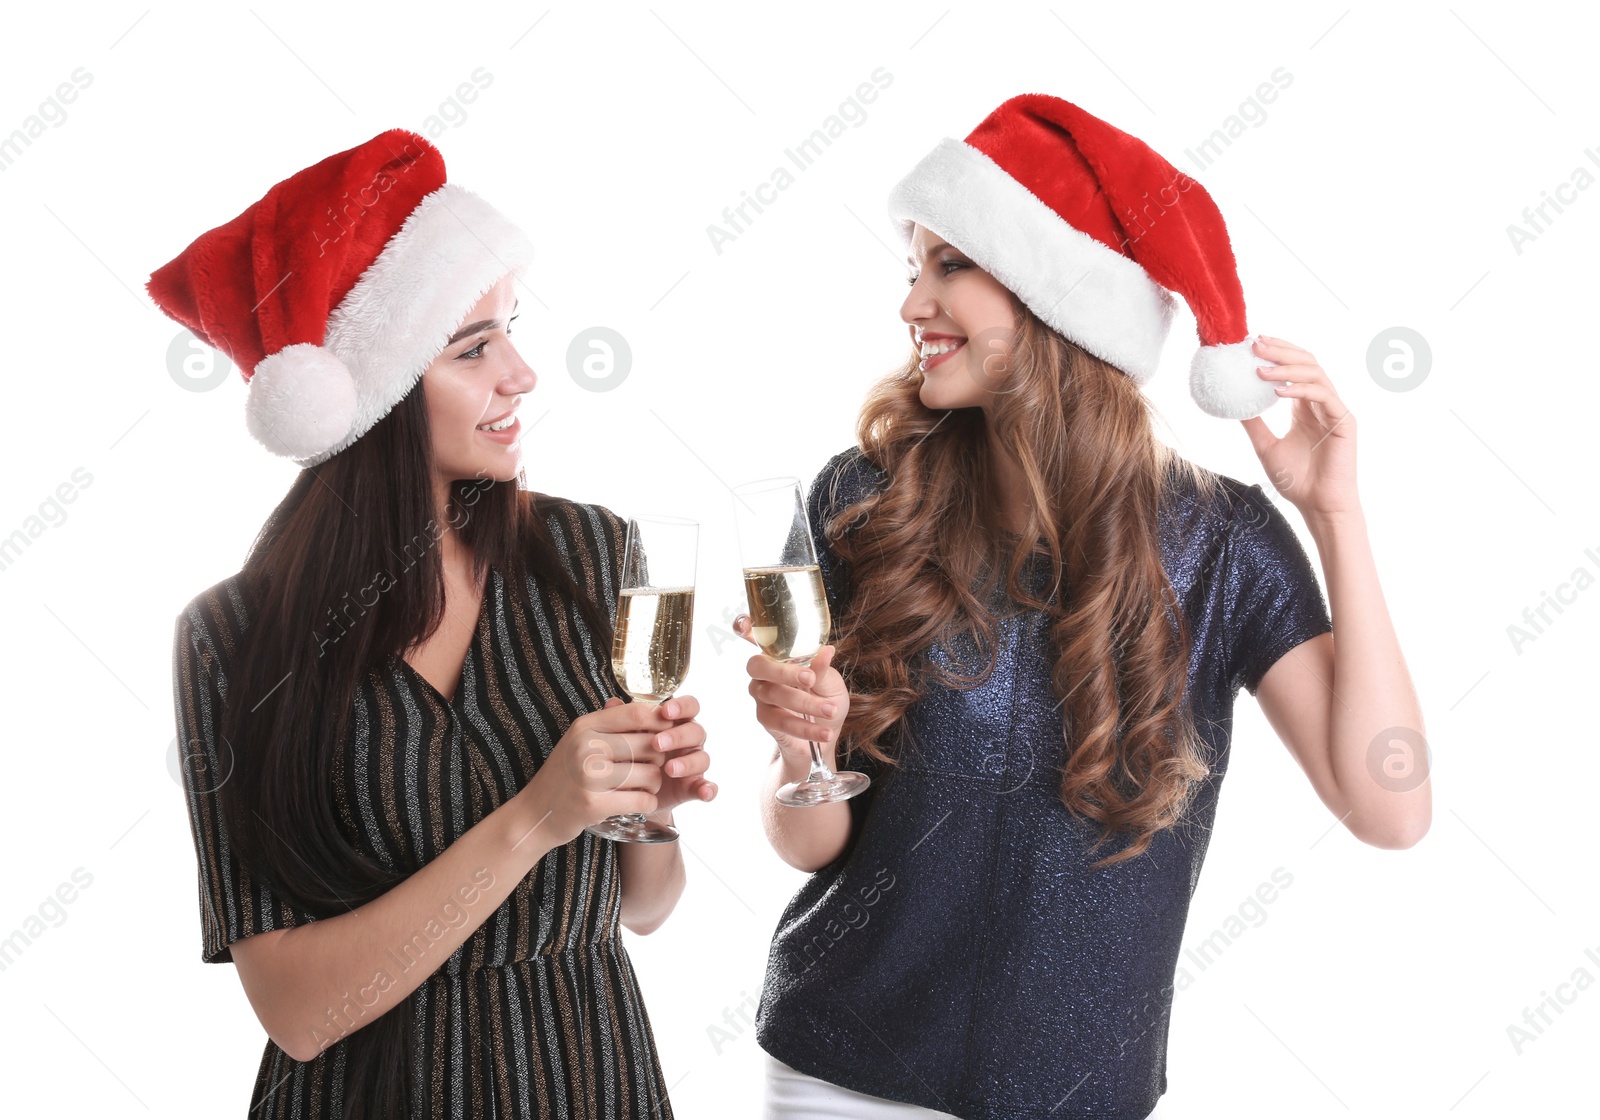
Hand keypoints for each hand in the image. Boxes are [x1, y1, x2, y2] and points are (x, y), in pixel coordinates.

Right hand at [514, 699, 672, 845]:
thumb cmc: (566, 775)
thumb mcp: (581, 741)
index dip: (660, 722)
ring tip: (643, 787)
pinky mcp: (594, 804)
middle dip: (659, 759)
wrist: (535, 813)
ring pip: (651, 774)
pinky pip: (643, 799)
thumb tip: (654, 709)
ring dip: (654, 784)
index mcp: (585, 726)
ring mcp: (589, 775)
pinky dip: (648, 802)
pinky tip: (638, 802)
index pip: (637, 713)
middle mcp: (586, 746)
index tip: (666, 734)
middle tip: (650, 768)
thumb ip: (612, 724)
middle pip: (649, 744)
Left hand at [599, 694, 715, 812]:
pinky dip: (708, 789)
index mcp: (676, 723)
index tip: (665, 712)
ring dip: (688, 763)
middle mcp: (689, 741)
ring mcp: (693, 763)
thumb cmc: (634, 755)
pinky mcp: (694, 786)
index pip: (689, 707)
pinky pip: (708, 786)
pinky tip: (705, 793)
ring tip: (670, 769)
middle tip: (657, 743)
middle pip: (695, 731)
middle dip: (677, 736)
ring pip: (702, 758)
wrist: (633, 790)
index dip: (681, 706)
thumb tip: (612, 703)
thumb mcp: (628, 737)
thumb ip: (624, 719)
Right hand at [732, 615, 849, 765]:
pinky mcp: (766, 719)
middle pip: (758, 666)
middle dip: (783, 672)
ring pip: (774, 695)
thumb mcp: (830, 682)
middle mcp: (764, 672)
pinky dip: (806, 728)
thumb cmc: (826, 699)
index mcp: (779, 655)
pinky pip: (783, 722)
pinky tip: (825, 732)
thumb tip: (826, 651)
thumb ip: (822, 669)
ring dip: (806, 704)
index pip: (755, 637)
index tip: (743, 623)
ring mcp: (761, 695)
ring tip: (830, 710)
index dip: (745, 627)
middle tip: (810, 679)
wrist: (826, 733)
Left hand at [1243, 335, 1359, 520]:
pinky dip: (1300, 389)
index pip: (1294, 369)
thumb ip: (1253, 423)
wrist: (1317, 505)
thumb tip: (1233, 404)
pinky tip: (1277, 391)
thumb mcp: (1266, 446)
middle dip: (1281, 351)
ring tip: (1260, 368)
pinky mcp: (1344, 421)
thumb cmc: (1296, 480)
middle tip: (1255, 343)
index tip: (1252, 343)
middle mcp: (1321, 403)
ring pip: (1315, 374)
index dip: (1277, 353)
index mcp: (1304, 407)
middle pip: (1306, 363)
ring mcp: (1335, 410)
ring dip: (1286, 368)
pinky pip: (1323, 395)